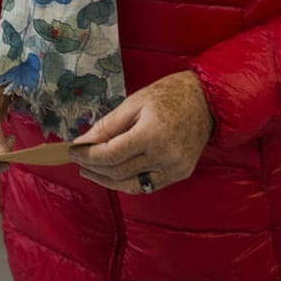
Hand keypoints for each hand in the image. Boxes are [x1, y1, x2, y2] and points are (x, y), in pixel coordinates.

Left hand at [70, 70, 212, 194]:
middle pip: (118, 171)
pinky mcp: (180, 174)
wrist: (207, 100)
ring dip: (107, 180)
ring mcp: (174, 168)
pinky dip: (128, 182)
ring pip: (131, 184)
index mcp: (152, 134)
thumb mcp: (135, 102)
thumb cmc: (170, 95)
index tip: (73, 151)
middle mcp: (164, 156)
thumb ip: (108, 125)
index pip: (111, 154)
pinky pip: (147, 185)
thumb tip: (83, 142)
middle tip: (78, 160)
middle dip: (94, 168)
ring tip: (92, 172)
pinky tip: (115, 175)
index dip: (88, 156)